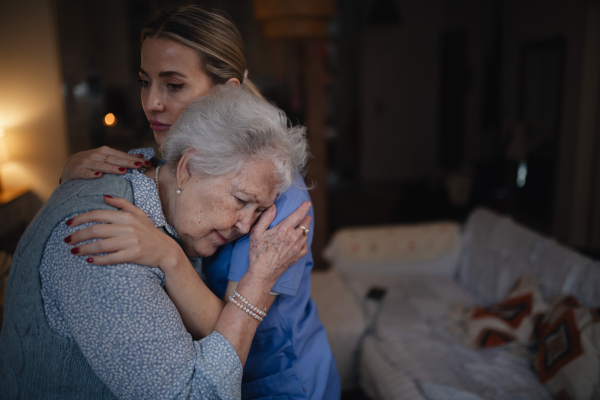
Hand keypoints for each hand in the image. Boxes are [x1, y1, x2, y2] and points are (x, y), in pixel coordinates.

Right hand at [61, 146, 150, 181]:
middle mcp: (97, 155)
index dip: (134, 159)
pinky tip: (99, 176)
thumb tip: (140, 156)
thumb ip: (122, 158)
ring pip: (102, 166)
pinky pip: (86, 173)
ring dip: (112, 168)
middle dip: (128, 162)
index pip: (122, 155)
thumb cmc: (92, 163)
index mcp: (105, 151)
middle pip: (115, 159)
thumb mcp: (106, 157)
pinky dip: (92, 174)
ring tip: (123, 171)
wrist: (69, 165)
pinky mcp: (78, 171)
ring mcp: (87, 162)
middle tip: (140, 165)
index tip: (147, 163)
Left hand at [65, 196, 183, 268]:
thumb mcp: (140, 214)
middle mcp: (127, 228)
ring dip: (84, 249)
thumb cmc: (150, 233)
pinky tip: (90, 260)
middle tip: (67, 241)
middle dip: (78, 235)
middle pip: (96, 230)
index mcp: (126, 216)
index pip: (98, 214)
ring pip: (101, 245)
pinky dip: (99, 260)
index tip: (68, 224)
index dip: (80, 218)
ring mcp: (131, 242)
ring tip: (73, 252)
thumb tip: (105, 196)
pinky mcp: (133, 255)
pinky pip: (112, 258)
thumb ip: (122, 204)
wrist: (167, 250)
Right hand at [247, 201, 311, 284]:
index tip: (307, 203)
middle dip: (306, 218)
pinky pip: (306, 245)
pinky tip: (300, 240)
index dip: (304, 208)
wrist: (263, 273)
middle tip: (304, 215)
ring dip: (305, 228)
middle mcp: (293, 238)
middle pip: (305, 224)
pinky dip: (304, 240)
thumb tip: (273, 206)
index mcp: (284, 230)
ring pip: (306, 234)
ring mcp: (297, 247)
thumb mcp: (256, 233)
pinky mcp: (298, 256)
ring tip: (301, 226)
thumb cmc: (258, 252)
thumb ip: (265, 218)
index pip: (298, 215)